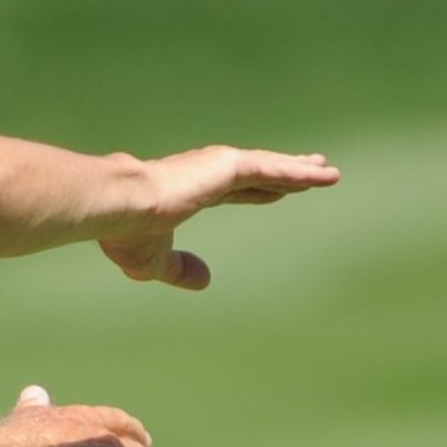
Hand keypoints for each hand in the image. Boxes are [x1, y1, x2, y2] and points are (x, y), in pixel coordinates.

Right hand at [102, 146, 339, 289]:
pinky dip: (299, 172)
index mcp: (190, 190)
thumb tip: (206, 280)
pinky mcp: (228, 166)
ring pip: (270, 169)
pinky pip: (273, 170)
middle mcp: (206, 173)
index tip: (278, 191)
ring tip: (328, 172)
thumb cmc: (126, 231)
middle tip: (312, 169)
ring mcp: (218, 167)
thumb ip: (179, 269)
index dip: (258, 191)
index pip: (233, 190)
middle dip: (285, 173)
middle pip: (258, 174)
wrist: (118, 207)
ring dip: (301, 171)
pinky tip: (322, 175)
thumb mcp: (154, 262)